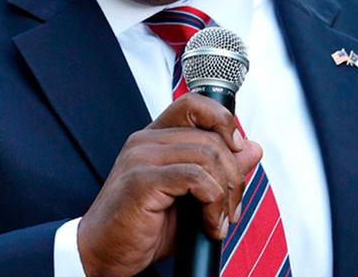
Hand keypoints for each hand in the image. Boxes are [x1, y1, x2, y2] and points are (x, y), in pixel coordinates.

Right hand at [77, 92, 262, 276]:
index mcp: (154, 140)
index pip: (194, 105)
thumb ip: (219, 170)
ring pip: (208, 155)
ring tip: (219, 220)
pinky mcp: (142, 181)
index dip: (223, 120)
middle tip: (230, 208)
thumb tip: (251, 148)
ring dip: (226, 194)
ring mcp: (141, 159)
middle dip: (235, 176)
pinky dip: (213, 205)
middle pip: (212, 138)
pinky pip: (197, 179)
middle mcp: (145, 142)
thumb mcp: (191, 198)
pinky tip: (209, 225)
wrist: (105, 252)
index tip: (238, 150)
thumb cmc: (142, 227)